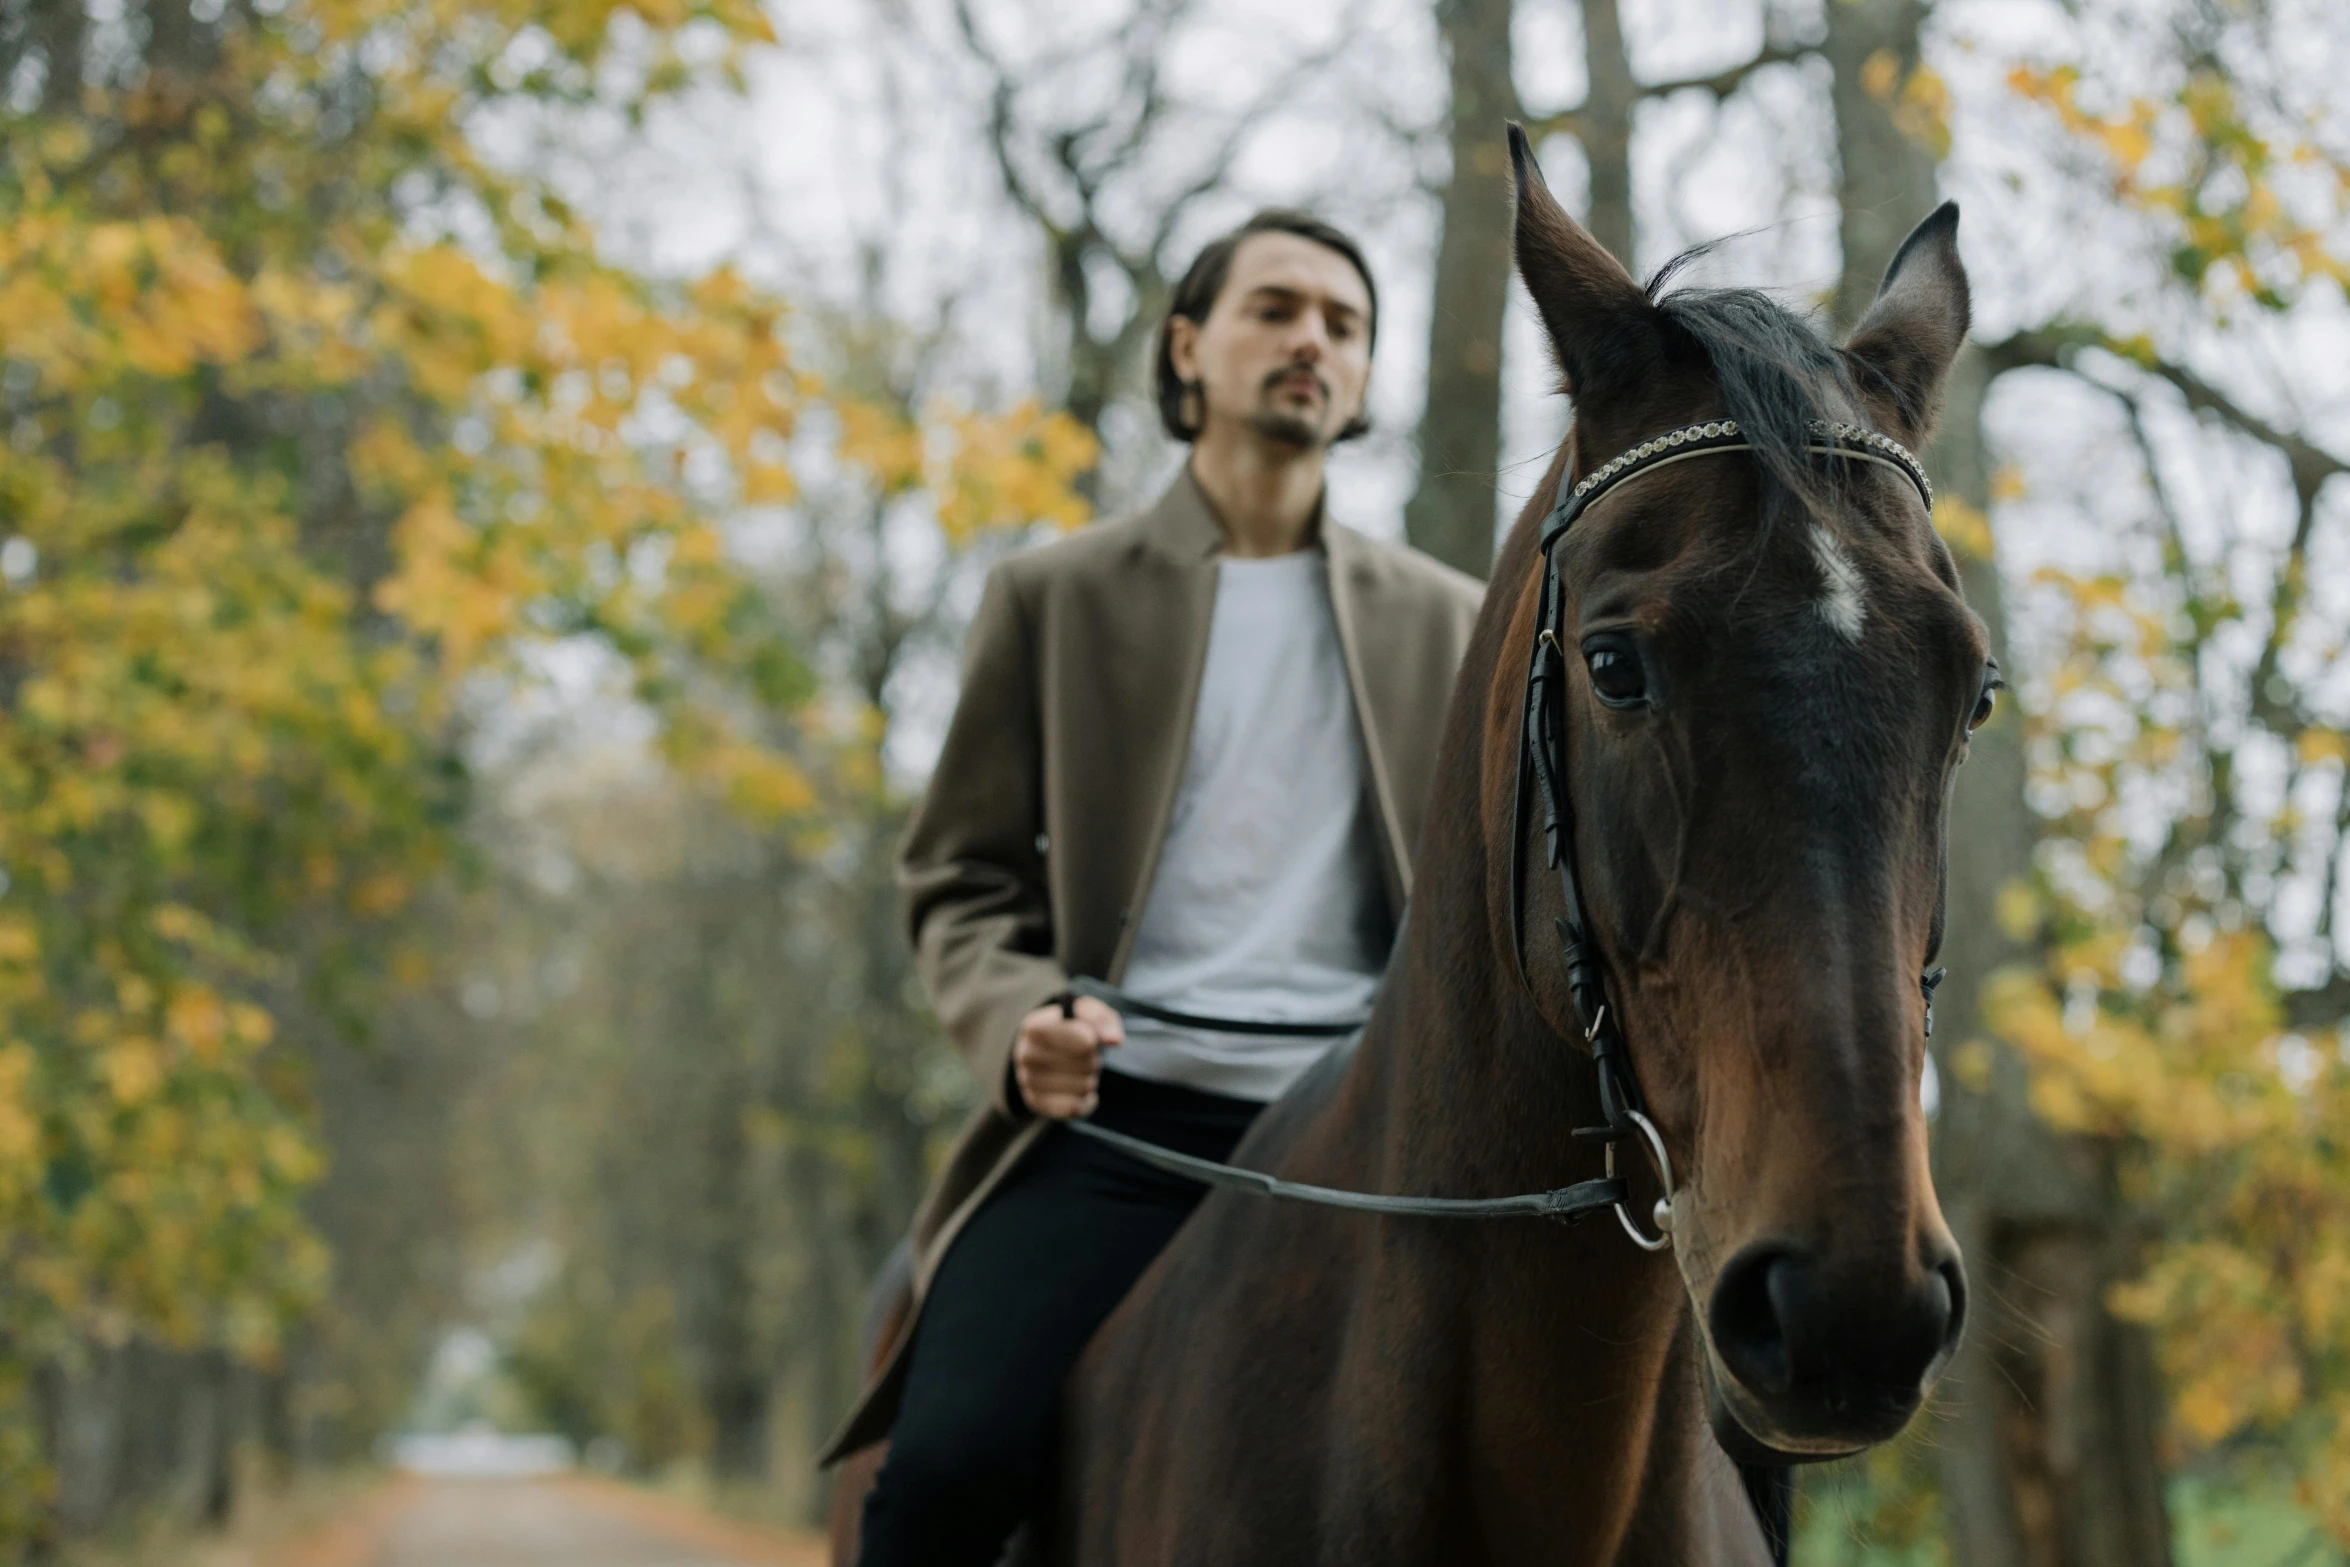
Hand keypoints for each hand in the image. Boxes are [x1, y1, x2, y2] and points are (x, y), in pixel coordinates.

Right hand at [1014, 996, 1122, 1118]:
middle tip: (1085, 1055)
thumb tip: (1114, 1040)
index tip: (1091, 1039)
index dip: (1092, 1040)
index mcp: (1034, 1027)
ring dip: (1089, 1079)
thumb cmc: (1068, 1027)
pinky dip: (1086, 1100)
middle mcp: (1025, 1055)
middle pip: (1085, 1063)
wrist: (1042, 1048)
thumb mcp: (1084, 1011)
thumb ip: (1100, 1018)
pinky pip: (1075, 1108)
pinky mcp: (1036, 1103)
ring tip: (1078, 1070)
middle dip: (1093, 1059)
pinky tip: (1079, 1090)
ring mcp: (1028, 1081)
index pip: (1080, 1040)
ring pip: (1083, 1086)